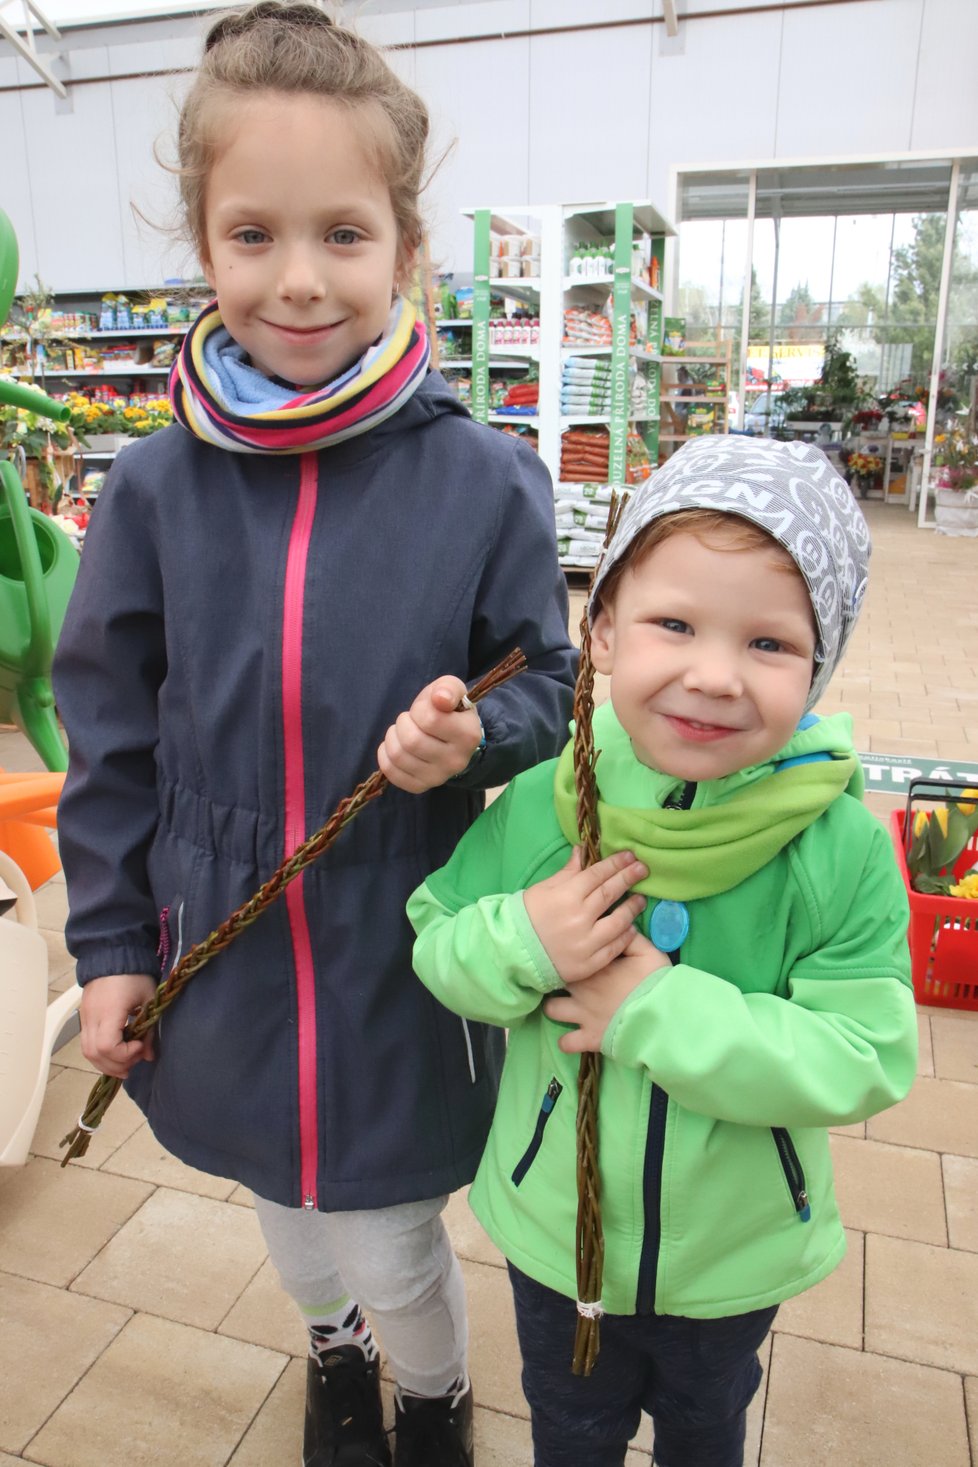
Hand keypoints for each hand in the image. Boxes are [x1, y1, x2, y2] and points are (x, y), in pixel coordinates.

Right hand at [80, 972, 157, 1078]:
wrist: (112, 954)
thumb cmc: (134, 974)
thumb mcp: (148, 999)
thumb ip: (149, 1029)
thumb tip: (148, 1056)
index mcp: (109, 1010)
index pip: (106, 1046)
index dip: (124, 1053)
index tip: (139, 1045)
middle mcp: (92, 1017)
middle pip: (94, 1054)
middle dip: (116, 1065)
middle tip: (135, 1060)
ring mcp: (85, 1017)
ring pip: (87, 1052)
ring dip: (106, 1063)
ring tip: (126, 1062)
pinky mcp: (84, 1017)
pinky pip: (86, 1044)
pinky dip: (100, 1054)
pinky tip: (116, 1053)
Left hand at [377, 676, 484, 793]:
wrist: (452, 738)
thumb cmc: (448, 710)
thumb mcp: (452, 690)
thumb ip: (448, 688)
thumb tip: (440, 698)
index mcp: (468, 736)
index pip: (430, 719)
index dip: (420, 708)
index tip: (424, 708)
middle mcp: (456, 761)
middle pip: (411, 740)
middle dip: (403, 723)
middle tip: (410, 719)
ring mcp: (438, 777)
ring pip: (398, 755)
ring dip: (392, 736)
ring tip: (402, 731)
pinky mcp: (420, 786)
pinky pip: (390, 771)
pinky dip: (385, 754)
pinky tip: (395, 746)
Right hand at [523, 846, 647, 983]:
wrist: (513, 953)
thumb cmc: (526, 916)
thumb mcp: (544, 889)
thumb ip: (568, 872)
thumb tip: (582, 850)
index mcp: (567, 896)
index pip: (598, 874)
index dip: (616, 864)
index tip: (630, 856)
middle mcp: (579, 918)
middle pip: (611, 893)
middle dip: (629, 878)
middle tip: (643, 869)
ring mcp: (586, 942)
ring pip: (618, 922)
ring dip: (633, 908)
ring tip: (641, 899)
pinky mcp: (589, 963)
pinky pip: (614, 947)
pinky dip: (625, 936)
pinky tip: (631, 928)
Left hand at [543, 929, 669, 1052]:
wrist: (662, 1015)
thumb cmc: (654, 982)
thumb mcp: (647, 952)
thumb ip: (628, 938)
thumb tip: (617, 927)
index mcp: (593, 968)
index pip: (569, 957)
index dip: (568, 957)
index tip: (572, 956)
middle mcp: (582, 990)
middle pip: (554, 980)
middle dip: (557, 979)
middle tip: (567, 980)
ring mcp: (583, 1016)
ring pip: (551, 1010)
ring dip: (555, 1008)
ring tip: (564, 1007)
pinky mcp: (589, 1039)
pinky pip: (566, 1043)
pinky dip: (566, 1042)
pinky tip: (571, 1037)